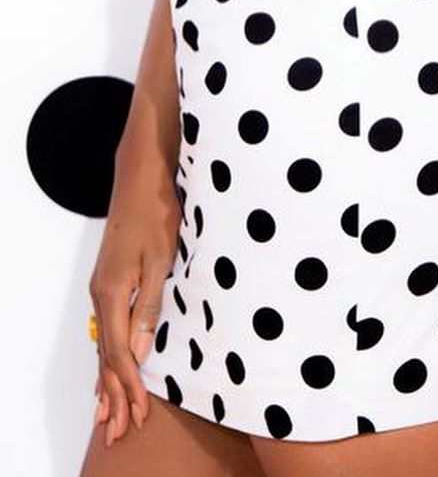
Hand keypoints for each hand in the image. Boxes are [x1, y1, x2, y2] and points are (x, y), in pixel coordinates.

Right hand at [89, 159, 180, 446]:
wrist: (141, 180)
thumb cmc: (156, 214)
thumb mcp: (160, 260)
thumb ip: (150, 306)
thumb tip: (140, 349)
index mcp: (114, 293)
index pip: (120, 352)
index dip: (130, 386)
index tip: (139, 413)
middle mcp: (102, 296)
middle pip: (107, 357)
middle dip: (114, 395)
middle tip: (119, 431)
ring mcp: (104, 290)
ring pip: (105, 346)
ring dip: (110, 382)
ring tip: (109, 415)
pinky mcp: (111, 283)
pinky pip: (108, 330)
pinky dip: (109, 358)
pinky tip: (110, 372)